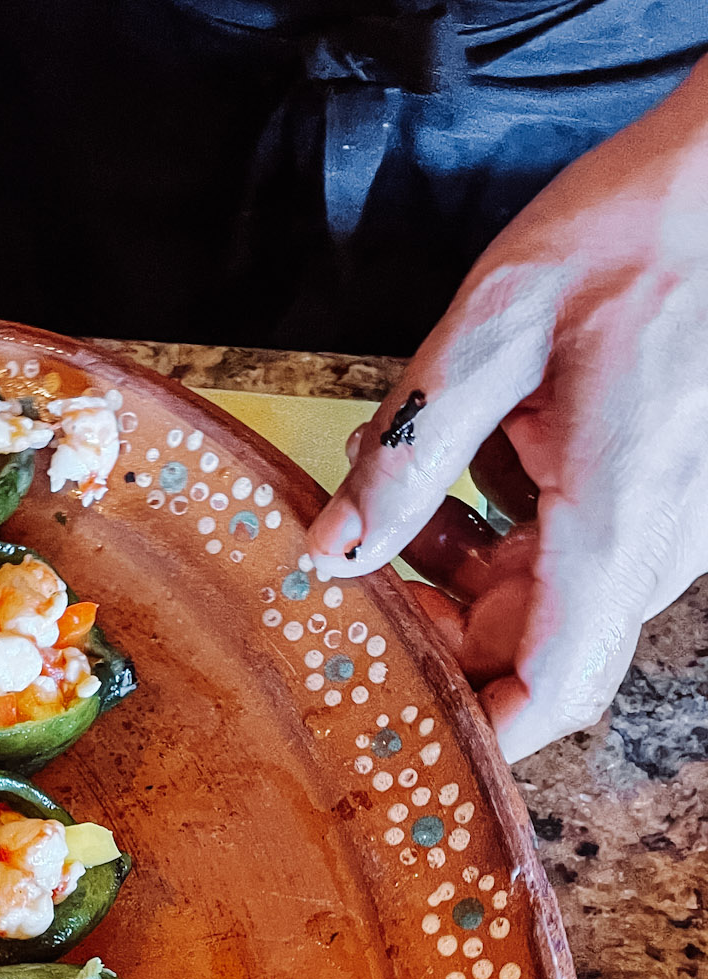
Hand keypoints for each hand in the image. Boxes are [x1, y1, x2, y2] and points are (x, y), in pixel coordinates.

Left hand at [307, 56, 707, 762]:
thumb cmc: (641, 229)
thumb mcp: (496, 332)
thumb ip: (409, 454)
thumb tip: (330, 552)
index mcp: (616, 523)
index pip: (550, 687)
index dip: (476, 735)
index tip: (395, 737)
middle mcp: (650, 541)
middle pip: (531, 650)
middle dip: (434, 631)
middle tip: (349, 586)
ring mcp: (660, 519)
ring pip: (543, 599)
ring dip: (456, 573)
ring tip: (390, 501)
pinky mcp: (655, 488)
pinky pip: (569, 548)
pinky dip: (500, 528)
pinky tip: (457, 466)